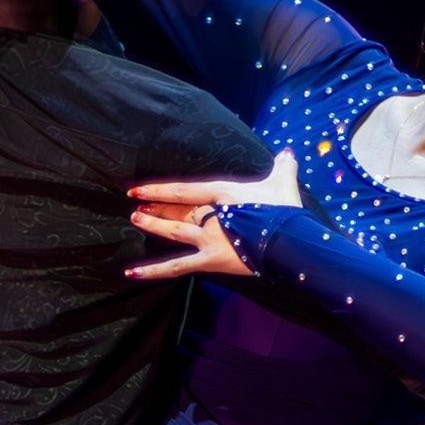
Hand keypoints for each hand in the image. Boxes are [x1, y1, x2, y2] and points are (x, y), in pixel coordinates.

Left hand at [124, 150, 300, 279]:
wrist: (293, 243)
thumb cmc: (286, 212)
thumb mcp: (283, 184)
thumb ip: (282, 167)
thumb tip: (288, 152)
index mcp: (224, 193)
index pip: (185, 189)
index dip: (161, 188)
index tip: (140, 188)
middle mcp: (212, 214)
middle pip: (179, 209)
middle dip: (157, 206)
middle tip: (136, 204)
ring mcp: (209, 238)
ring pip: (174, 230)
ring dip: (154, 225)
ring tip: (134, 219)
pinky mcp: (211, 260)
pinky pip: (177, 266)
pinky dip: (153, 271)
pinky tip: (131, 272)